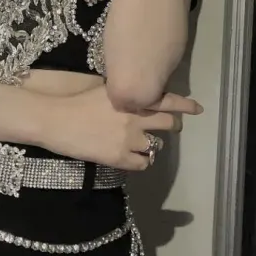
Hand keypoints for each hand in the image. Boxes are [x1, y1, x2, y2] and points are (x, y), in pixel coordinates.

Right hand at [45, 85, 202, 171]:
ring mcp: (130, 139)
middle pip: (168, 124)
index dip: (185, 105)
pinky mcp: (121, 157)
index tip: (198, 109)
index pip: (167, 101)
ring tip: (139, 144)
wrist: (57, 120)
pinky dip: (139, 161)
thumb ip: (124, 95)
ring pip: (156, 146)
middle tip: (168, 129)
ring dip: (151, 145)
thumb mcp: (104, 91)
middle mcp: (136, 118)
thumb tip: (135, 98)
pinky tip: (128, 157)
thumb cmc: (76, 102)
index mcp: (132, 99)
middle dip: (172, 127)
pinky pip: (143, 164)